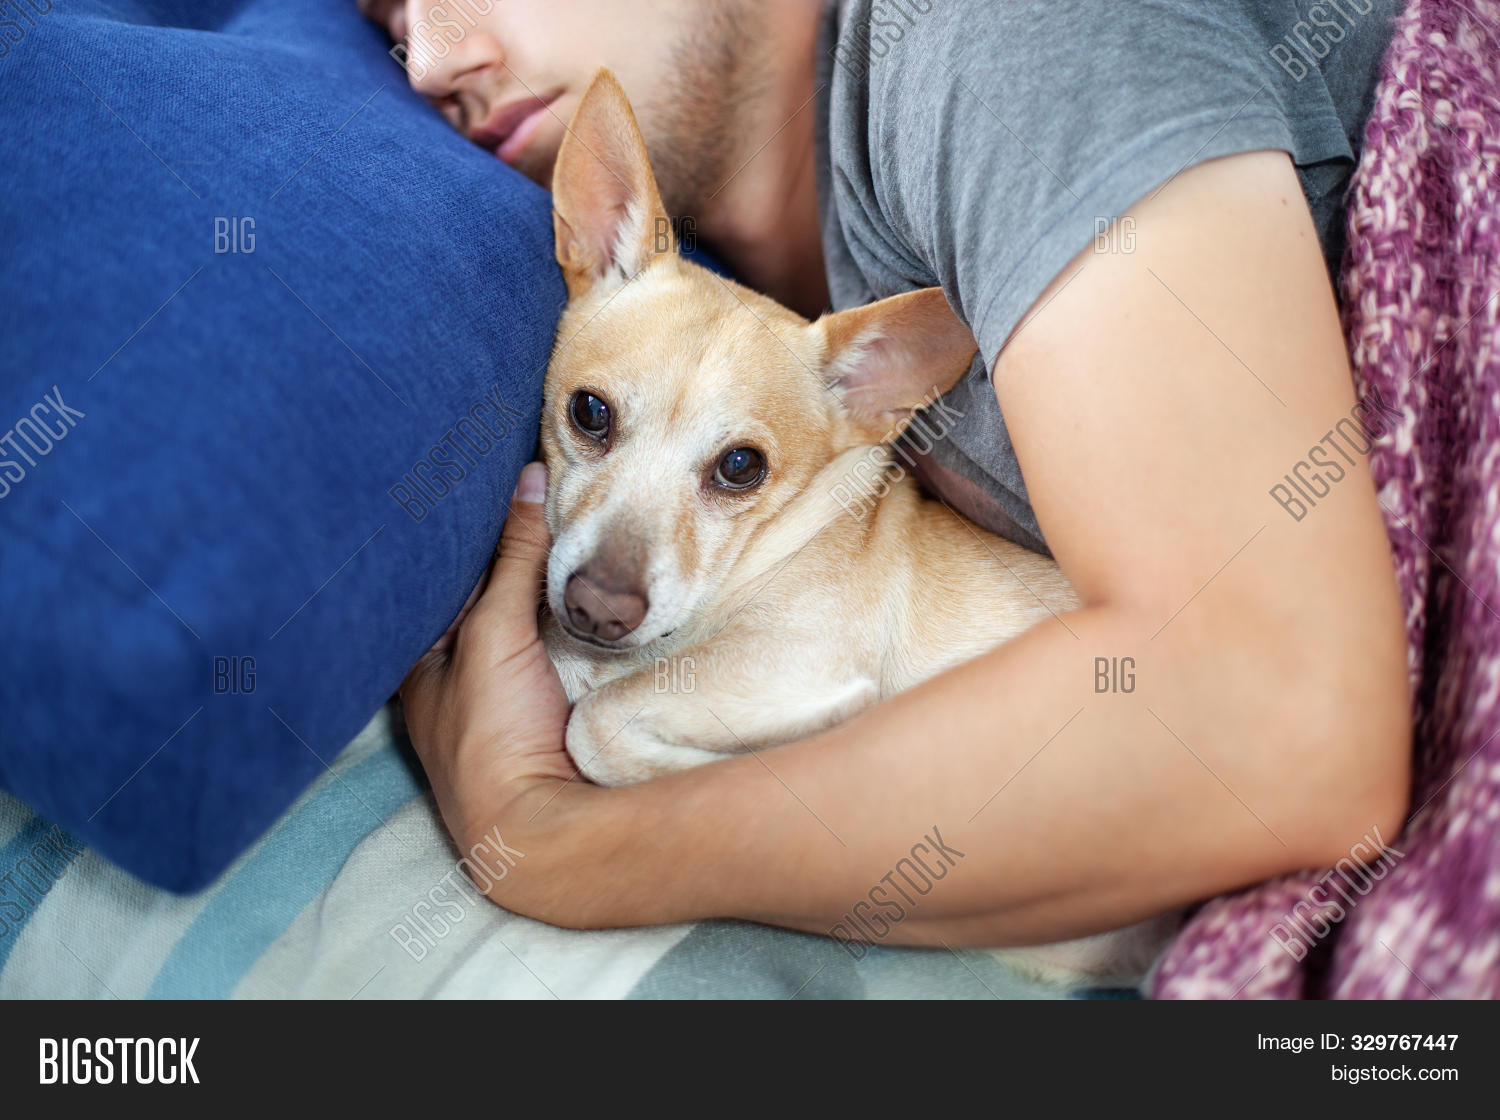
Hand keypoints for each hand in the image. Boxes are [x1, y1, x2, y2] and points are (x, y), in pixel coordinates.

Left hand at [399, 462, 576, 842]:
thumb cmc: (490, 734)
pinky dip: (564, 615)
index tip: (472, 480)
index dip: (451, 534)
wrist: (543, 827)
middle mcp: (450, 676)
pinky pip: (551, 644)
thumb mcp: (495, 633)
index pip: (428, 579)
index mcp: (415, 661)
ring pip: (515, 620)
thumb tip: (529, 477)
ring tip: (557, 514)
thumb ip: (514, 558)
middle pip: (474, 597)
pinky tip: (583, 584)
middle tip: (523, 486)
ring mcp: (498, 695)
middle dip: (497, 553)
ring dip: (536, 583)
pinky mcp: (543, 707)